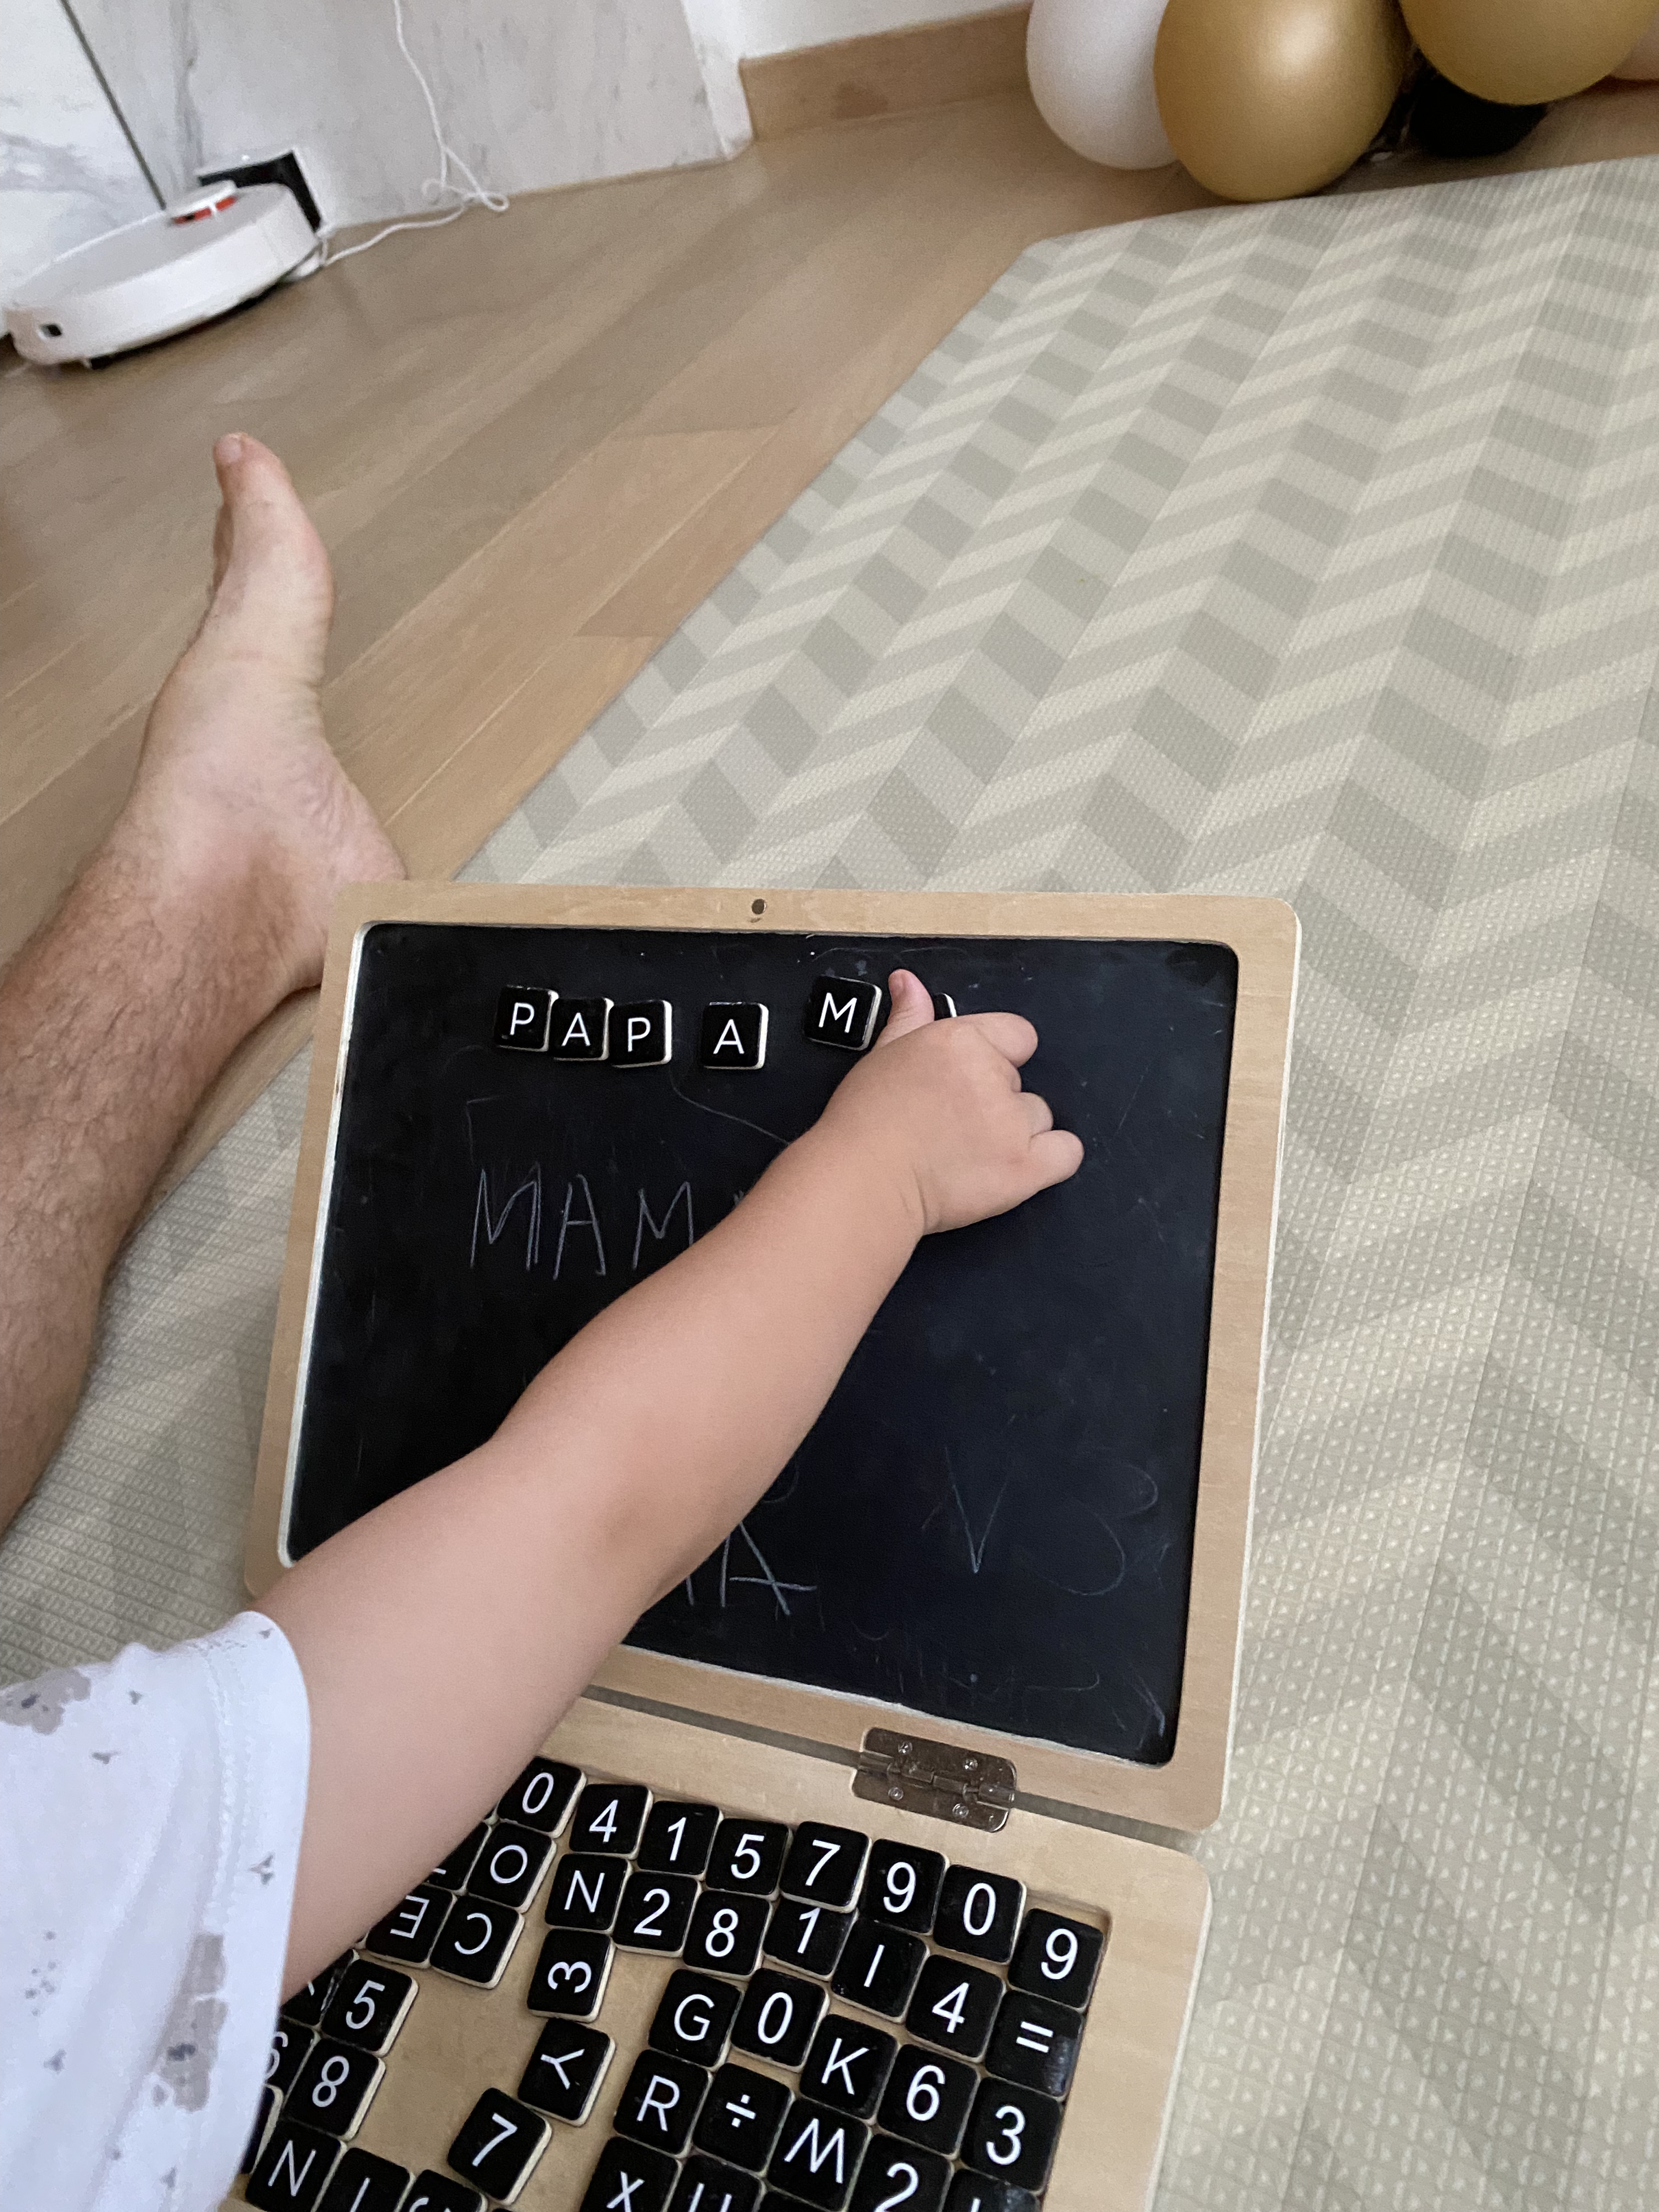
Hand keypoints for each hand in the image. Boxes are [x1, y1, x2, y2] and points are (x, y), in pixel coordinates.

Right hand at [816, 970, 1083, 1235]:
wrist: (862, 1182)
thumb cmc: (865, 1126)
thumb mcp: (882, 1056)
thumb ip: (909, 1017)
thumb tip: (909, 983)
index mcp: (959, 1041)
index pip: (1016, 1035)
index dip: (999, 1058)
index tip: (977, 1080)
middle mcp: (989, 1076)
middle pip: (1020, 1083)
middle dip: (996, 1103)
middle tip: (956, 1125)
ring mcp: (1010, 1123)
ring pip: (1039, 1117)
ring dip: (1016, 1134)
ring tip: (972, 1152)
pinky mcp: (1023, 1166)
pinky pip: (1066, 1153)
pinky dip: (1051, 1160)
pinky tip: (1018, 1166)